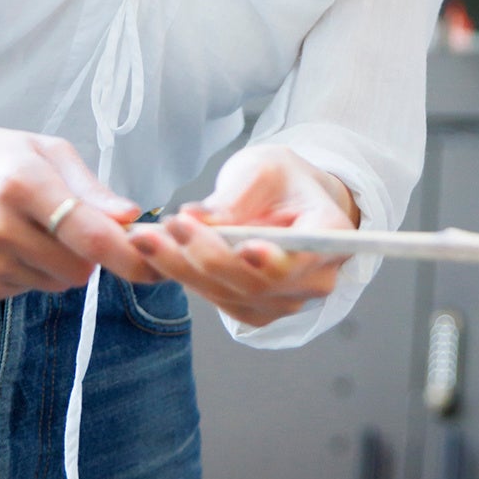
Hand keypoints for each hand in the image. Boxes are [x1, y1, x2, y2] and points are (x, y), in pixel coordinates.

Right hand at [0, 103, 145, 298]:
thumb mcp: (44, 151)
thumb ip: (90, 188)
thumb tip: (132, 217)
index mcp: (23, 184)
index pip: (91, 236)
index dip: (129, 257)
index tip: (156, 267)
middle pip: (78, 270)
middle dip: (90, 256)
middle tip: (75, 227)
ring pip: (54, 284)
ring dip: (58, 264)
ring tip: (31, 228)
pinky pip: (25, 291)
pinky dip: (28, 272)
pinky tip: (7, 243)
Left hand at [132, 143, 360, 328]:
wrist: (286, 201)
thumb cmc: (282, 180)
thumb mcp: (263, 169)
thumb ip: (234, 197)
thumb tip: (196, 218)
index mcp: (331, 237)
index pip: (304, 258)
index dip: (274, 260)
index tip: (245, 247)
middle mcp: (314, 279)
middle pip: (257, 281)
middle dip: (207, 255)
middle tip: (168, 226)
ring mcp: (284, 301)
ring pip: (228, 293)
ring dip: (183, 267)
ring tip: (147, 238)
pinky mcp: (254, 309)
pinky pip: (216, 298)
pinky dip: (184, 276)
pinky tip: (158, 253)